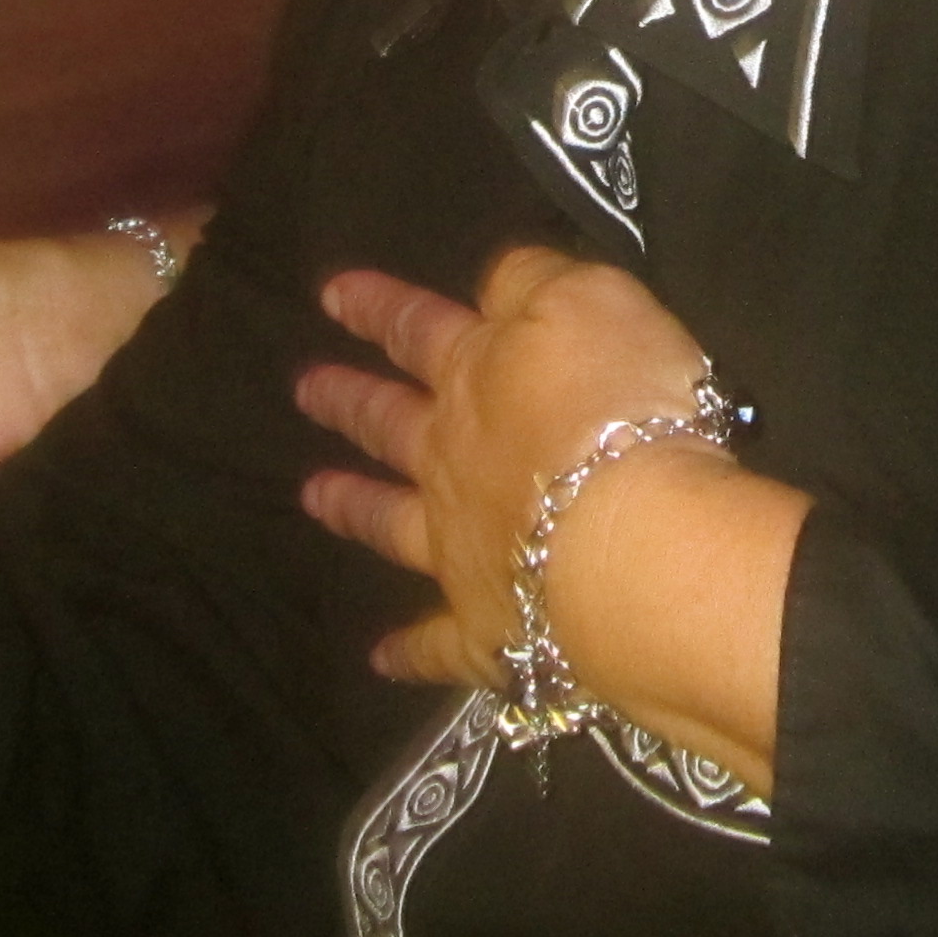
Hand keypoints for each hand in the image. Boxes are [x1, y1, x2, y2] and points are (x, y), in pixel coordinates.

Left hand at [297, 247, 805, 784]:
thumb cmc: (620, 405)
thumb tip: (494, 278)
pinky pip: (437, 645)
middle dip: (350, 401)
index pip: (419, 329)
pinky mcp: (486, 631)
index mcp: (473, 378)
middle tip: (304, 388)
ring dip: (354, 506)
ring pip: (392, 523)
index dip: (381, 307)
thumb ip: (533, 280)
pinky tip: (381, 658)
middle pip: (390, 424)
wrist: (633, 544)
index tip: (332, 294)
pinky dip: (408, 651)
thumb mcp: (591, 299)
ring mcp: (458, 551)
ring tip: (312, 495)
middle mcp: (450, 463)